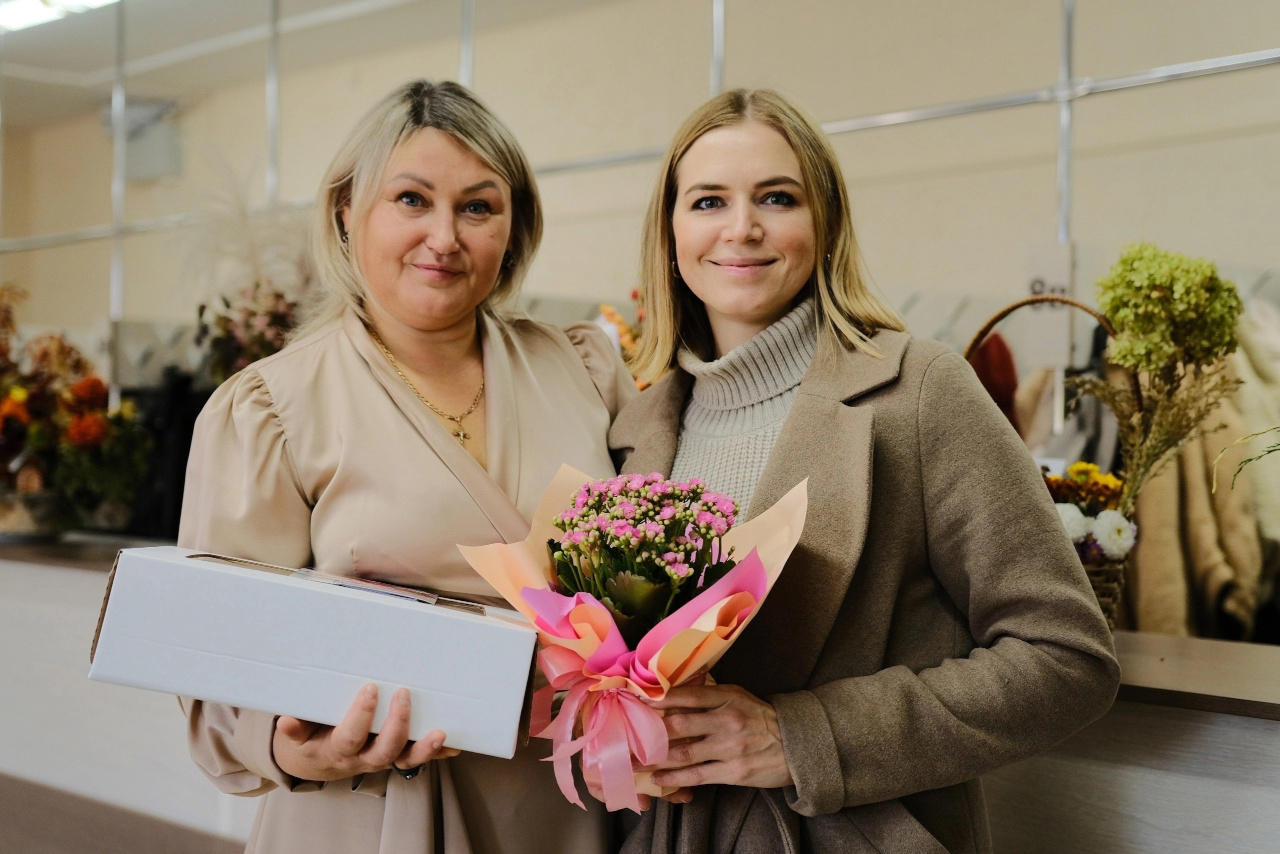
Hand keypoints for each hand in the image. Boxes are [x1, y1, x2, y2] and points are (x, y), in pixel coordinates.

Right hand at [272, 684, 459, 782]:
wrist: (316, 761)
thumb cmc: (309, 738)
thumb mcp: (297, 734)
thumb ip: (296, 728)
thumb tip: (285, 722)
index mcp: (336, 749)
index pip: (350, 737)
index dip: (361, 716)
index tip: (369, 690)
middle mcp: (362, 758)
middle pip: (384, 749)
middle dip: (397, 724)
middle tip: (404, 694)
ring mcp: (381, 758)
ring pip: (405, 758)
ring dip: (425, 747)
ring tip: (441, 733)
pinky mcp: (395, 756)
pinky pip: (417, 757)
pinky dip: (438, 752)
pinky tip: (454, 744)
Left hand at [642, 683, 792, 789]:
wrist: (796, 744)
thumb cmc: (760, 717)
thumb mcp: (737, 695)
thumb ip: (709, 694)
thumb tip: (673, 689)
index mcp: (727, 697)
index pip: (687, 695)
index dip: (658, 698)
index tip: (634, 700)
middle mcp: (727, 720)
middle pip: (679, 725)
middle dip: (649, 731)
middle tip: (625, 735)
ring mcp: (730, 748)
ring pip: (684, 753)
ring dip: (655, 758)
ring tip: (633, 760)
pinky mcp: (733, 772)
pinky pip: (697, 775)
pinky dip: (675, 777)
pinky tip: (658, 777)